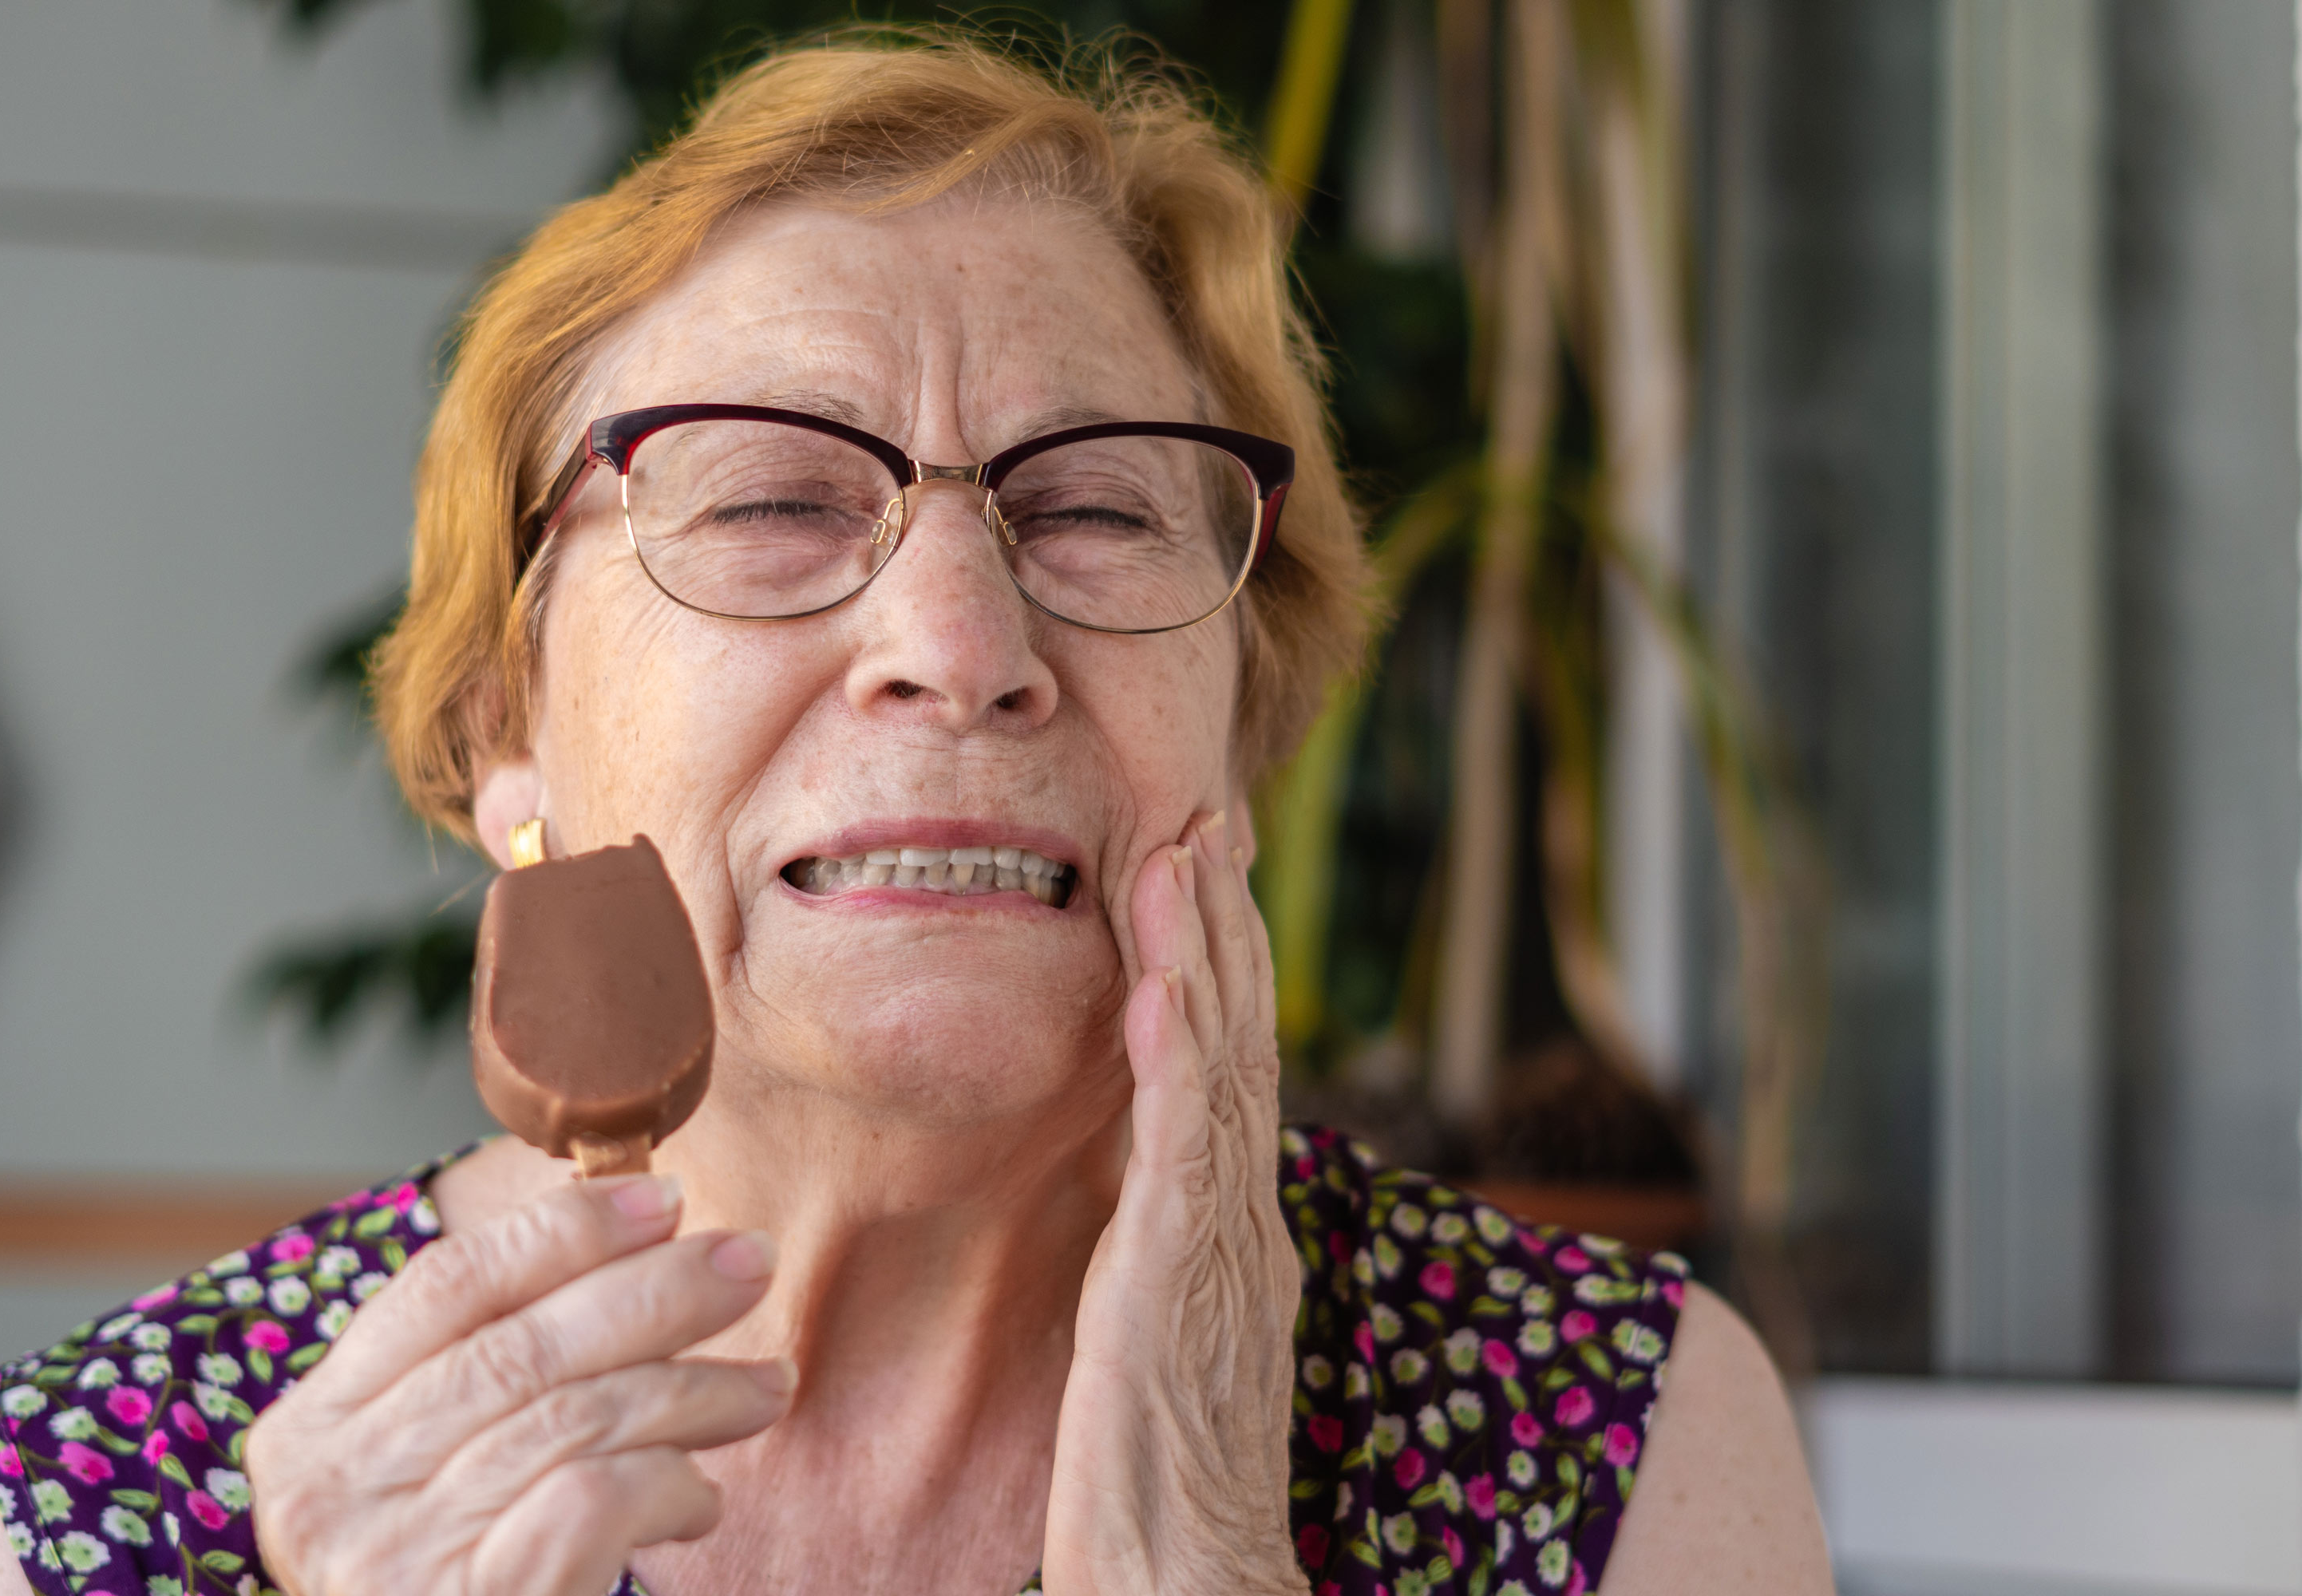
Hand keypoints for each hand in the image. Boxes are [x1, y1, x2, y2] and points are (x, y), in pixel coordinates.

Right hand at [247, 1176, 792, 1595]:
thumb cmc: (468, 1586)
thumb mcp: (440, 1475)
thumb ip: (498, 1369)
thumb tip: (641, 1237)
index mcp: (311, 1433)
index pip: (442, 1285)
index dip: (561, 1229)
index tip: (662, 1197)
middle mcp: (329, 1497)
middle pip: (521, 1344)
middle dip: (655, 1289)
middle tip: (750, 1260)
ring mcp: (388, 1564)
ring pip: (574, 1416)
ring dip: (693, 1388)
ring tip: (766, 1387)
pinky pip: (593, 1499)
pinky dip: (668, 1483)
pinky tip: (700, 1500)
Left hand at [1043, 810, 1308, 1595]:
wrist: (1194, 1581)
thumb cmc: (1161, 1481)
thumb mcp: (1157, 1335)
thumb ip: (1159, 1246)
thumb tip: (1145, 1183)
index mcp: (1233, 1226)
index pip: (1231, 1068)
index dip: (1223, 965)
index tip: (1204, 873)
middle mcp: (1243, 1218)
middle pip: (1240, 1042)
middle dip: (1224, 927)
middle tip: (1208, 817)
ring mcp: (1220, 1246)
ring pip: (1218, 1074)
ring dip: (1201, 959)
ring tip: (1182, 858)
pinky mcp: (1180, 1284)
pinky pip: (1182, 1156)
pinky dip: (1175, 1066)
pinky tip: (1162, 991)